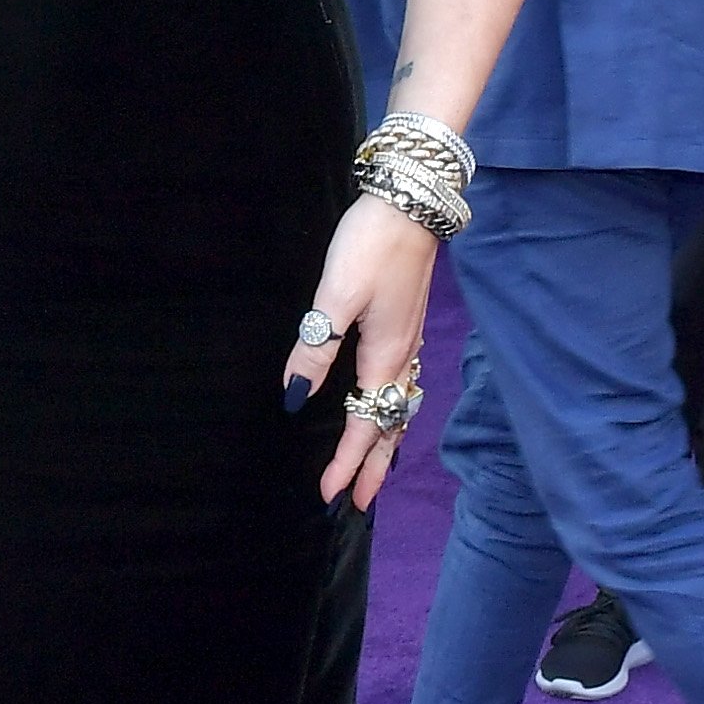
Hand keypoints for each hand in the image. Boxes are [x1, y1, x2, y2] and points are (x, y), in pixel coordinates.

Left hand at [285, 190, 437, 508]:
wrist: (411, 200)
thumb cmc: (371, 245)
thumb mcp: (334, 297)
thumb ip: (314, 350)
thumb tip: (292, 399)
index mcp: (385, 355)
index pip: (366, 423)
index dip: (346, 461)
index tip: (329, 495)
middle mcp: (403, 355)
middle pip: (390, 424)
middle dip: (373, 465)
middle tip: (358, 502)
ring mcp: (408, 339)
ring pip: (399, 404)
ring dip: (385, 440)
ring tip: (373, 469)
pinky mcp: (405, 323)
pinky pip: (400, 383)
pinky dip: (392, 409)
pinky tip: (383, 405)